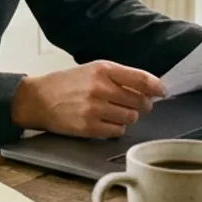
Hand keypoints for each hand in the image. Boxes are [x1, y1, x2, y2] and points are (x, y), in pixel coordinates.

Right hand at [10, 60, 166, 138]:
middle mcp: (100, 88)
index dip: (157, 87)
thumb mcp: (93, 70)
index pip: (141, 79)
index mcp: (103, 69)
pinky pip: (117, 132)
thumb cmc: (68, 84)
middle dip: (141, 105)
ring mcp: (94, 109)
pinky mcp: (88, 127)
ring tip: (115, 113)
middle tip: (135, 105)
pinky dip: (116, 129)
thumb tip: (150, 88)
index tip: (163, 92)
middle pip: (140, 102)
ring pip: (130, 118)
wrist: (38, 99)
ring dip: (128, 117)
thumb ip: (119, 76)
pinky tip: (106, 122)